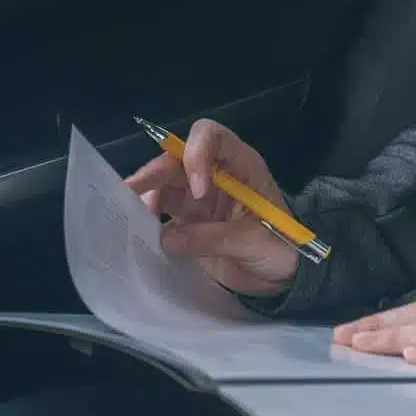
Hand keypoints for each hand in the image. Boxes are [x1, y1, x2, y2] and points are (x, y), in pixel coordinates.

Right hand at [123, 118, 298, 297]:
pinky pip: (163, 219)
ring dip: (146, 199)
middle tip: (129, 190)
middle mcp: (215, 176)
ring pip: (165, 188)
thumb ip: (214, 238)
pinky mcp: (189, 226)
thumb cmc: (283, 247)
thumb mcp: (255, 241)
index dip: (197, 153)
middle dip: (154, 173)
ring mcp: (199, 200)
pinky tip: (134, 236)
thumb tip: (167, 239)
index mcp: (240, 166)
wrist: (285, 278)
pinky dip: (147, 225)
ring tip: (130, 219)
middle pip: (178, 161)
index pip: (212, 138)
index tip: (197, 190)